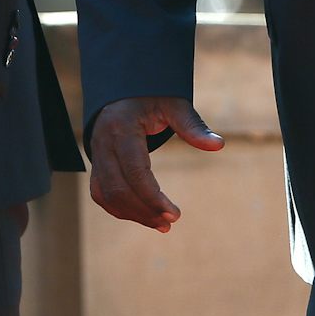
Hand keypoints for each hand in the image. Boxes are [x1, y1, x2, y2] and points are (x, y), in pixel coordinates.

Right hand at [88, 96, 225, 232]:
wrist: (122, 90)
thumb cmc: (151, 97)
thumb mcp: (173, 105)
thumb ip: (193, 126)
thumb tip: (218, 144)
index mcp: (122, 127)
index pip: (134, 170)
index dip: (152, 197)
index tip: (175, 215)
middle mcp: (103, 142)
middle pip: (118, 188)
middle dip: (144, 211)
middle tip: (170, 223)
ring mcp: (96, 154)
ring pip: (107, 194)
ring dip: (132, 214)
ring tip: (161, 225)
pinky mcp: (96, 163)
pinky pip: (101, 193)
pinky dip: (119, 208)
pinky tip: (143, 216)